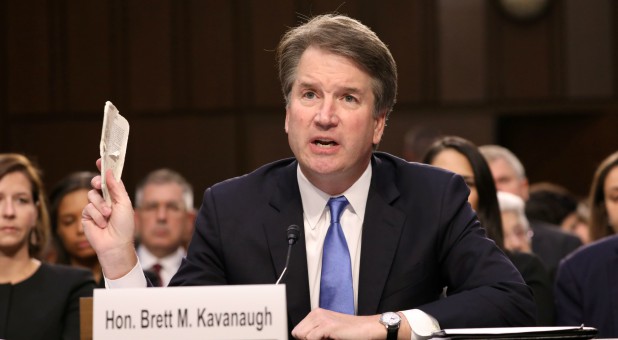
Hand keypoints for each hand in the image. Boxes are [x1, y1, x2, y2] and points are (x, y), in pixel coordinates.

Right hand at [82, 158, 137, 278]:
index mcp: (116, 196)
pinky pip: (87, 207)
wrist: (115, 244)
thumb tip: (109, 172)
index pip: (109, 180)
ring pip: (91, 195)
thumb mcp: (124, 204)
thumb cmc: (124, 225)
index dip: (104, 170)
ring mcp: (95, 208)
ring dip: (101, 206)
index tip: (101, 160)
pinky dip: (96, 215)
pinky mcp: (87, 216)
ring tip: (108, 216)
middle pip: (96, 183)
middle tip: (98, 184)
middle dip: (96, 182)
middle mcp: (105, 200)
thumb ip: (116, 188)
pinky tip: (101, 224)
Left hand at [292, 309, 382, 339]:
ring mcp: (322, 319)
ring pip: (302, 336)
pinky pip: (311, 339)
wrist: (367, 328)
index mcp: (316, 314)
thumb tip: (303, 339)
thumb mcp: (328, 331)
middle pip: (297, 333)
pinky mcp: (328, 326)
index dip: (304, 339)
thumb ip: (315, 333)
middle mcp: (317, 314)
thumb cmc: (350, 332)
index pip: (297, 330)